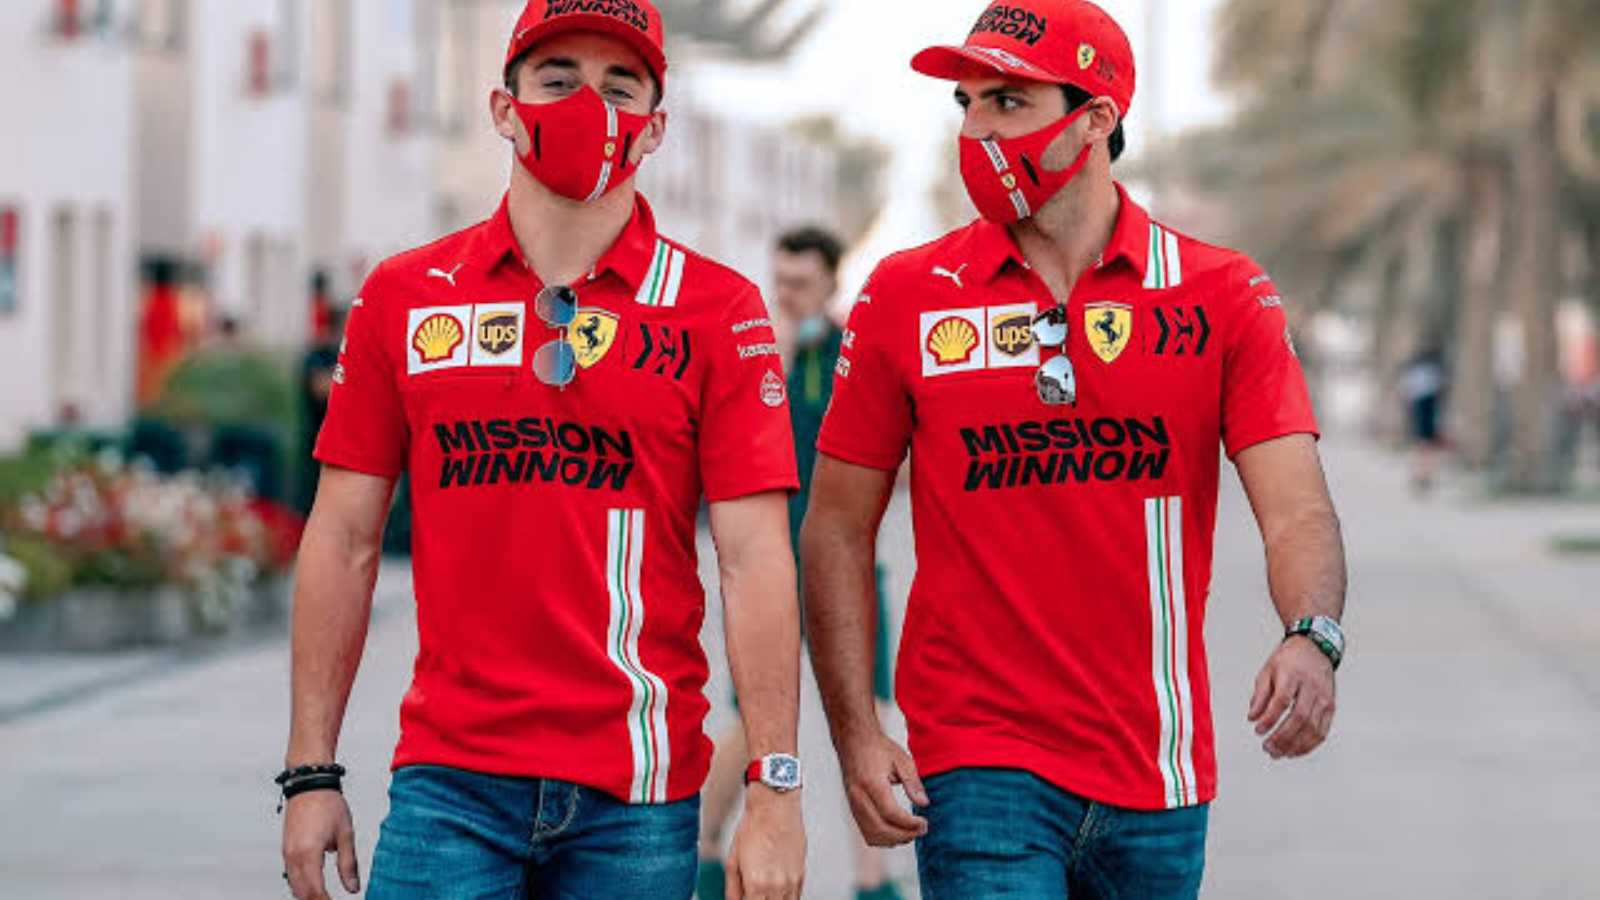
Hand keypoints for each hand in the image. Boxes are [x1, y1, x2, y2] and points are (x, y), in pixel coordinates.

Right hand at [281, 790, 359, 899]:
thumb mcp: (345, 835)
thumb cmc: (328, 804)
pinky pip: (290, 876)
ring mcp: (287, 854)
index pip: (315, 891)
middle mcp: (293, 856)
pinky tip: (313, 889)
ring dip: (308, 896)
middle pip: (302, 894)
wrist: (310, 784)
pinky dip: (301, 886)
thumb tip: (353, 888)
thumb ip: (348, 864)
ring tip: (324, 899)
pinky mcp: (286, 850)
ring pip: (294, 887)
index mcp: (308, 854)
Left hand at [726, 788, 804, 899]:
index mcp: (756, 884)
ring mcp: (792, 881)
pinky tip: (776, 892)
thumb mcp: (733, 859)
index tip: (744, 897)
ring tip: (764, 893)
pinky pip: (796, 897)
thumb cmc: (754, 826)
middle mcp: (777, 886)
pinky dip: (786, 898)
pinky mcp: (802, 874)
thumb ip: (733, 888)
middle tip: (752, 894)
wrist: (775, 806)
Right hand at [839, 729, 928, 846]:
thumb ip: (913, 782)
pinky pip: (866, 832)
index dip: (909, 824)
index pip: (890, 813)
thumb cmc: (877, 747)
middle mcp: (859, 796)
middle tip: (922, 830)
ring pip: (871, 835)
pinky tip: (897, 831)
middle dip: (904, 835)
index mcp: (871, 783)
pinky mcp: (853, 808)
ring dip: (893, 840)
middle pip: (880, 829)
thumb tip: (923, 803)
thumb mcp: (901, 759)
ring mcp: (853, 804)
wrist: (853, 741)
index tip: (924, 823)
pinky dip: (883, 838)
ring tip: (911, 832)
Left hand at [1248, 636, 1336, 758]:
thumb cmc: (1288, 660)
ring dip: (1295, 745)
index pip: (1282, 700)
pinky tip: (1295, 751)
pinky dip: (1309, 745)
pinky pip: (1322, 730)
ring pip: (1313, 727)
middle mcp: (1312, 687)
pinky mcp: (1331, 707)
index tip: (1257, 730)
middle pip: (1299, 717)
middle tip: (1267, 748)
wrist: (1315, 648)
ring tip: (1278, 753)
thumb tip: (1252, 718)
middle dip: (1282, 737)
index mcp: (1293, 674)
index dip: (1270, 718)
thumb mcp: (1268, 671)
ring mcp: (1324, 698)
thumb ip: (1260, 695)